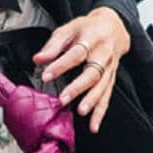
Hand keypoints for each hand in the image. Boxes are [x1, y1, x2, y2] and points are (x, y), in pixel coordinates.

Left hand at [33, 8, 131, 132]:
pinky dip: (101, 112)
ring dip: (92, 101)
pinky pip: (107, 97)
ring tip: (81, 112)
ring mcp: (109, 68)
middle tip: (64, 99)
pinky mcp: (112, 78)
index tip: (46, 75)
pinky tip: (93, 125)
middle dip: (78, 87)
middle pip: (92, 72)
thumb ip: (53, 45)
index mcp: (91, 39)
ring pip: (103, 86)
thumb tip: (38, 59)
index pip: (76, 53)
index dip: (61, 65)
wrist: (114, 26)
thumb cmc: (88, 29)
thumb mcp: (69, 29)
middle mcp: (103, 54)